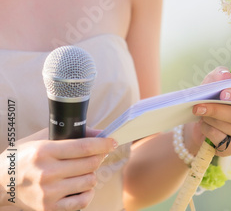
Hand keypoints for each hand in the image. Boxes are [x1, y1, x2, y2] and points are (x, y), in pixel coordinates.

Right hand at [0, 128, 115, 210]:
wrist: (0, 183)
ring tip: (82, 171)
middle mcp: (47, 172)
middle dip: (98, 157)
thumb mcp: (42, 139)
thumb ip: (71, 134)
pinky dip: (87, 193)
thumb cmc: (24, 157)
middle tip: (94, 155)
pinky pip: (83, 200)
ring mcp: (49, 192)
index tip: (112, 141)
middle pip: (90, 164)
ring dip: (91, 174)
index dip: (103, 144)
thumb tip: (100, 133)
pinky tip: (81, 187)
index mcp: (44, 152)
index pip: (84, 147)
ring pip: (90, 181)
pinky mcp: (50, 207)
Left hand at [187, 66, 230, 156]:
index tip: (221, 93)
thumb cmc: (215, 100)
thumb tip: (224, 74)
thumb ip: (219, 75)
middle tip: (199, 106)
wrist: (206, 122)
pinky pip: (220, 140)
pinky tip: (205, 125)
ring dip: (210, 120)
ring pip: (227, 128)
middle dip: (216, 110)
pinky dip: (208, 131)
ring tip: (201, 113)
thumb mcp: (215, 84)